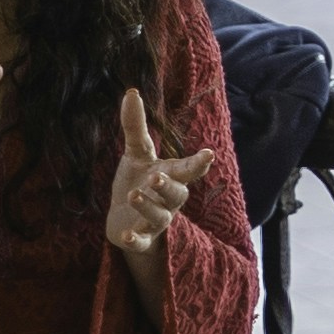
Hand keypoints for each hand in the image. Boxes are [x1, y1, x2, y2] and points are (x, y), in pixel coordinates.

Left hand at [100, 84, 220, 262]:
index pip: (188, 169)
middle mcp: (168, 200)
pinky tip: (126, 236)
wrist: (125, 219)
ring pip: (159, 216)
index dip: (199, 163)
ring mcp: (155, 221)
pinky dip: (135, 240)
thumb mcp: (136, 154)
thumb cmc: (138, 181)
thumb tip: (132, 91)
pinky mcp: (140, 238)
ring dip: (148, 206)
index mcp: (171, 177)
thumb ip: (136, 126)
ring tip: (134, 194)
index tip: (208, 154)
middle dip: (169, 186)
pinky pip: (141, 241)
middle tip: (157, 177)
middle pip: (177, 195)